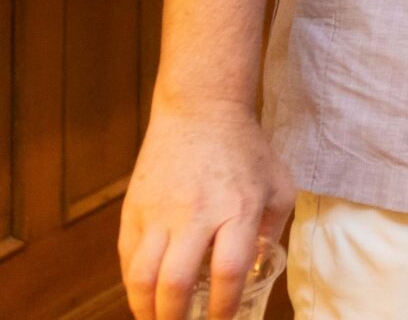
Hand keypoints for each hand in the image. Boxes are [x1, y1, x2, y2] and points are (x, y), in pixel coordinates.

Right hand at [119, 101, 293, 319]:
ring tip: (156, 319)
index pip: (228, 272)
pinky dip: (133, 283)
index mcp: (239, 209)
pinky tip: (144, 294)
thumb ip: (273, 229)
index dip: (223, 306)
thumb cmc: (246, 151)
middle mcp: (196, 213)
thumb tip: (262, 270)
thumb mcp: (278, 184)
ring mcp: (160, 211)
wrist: (201, 111)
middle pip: (176, 282)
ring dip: (146, 308)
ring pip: (141, 276)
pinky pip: (127, 258)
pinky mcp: (134, 208)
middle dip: (175, 318)